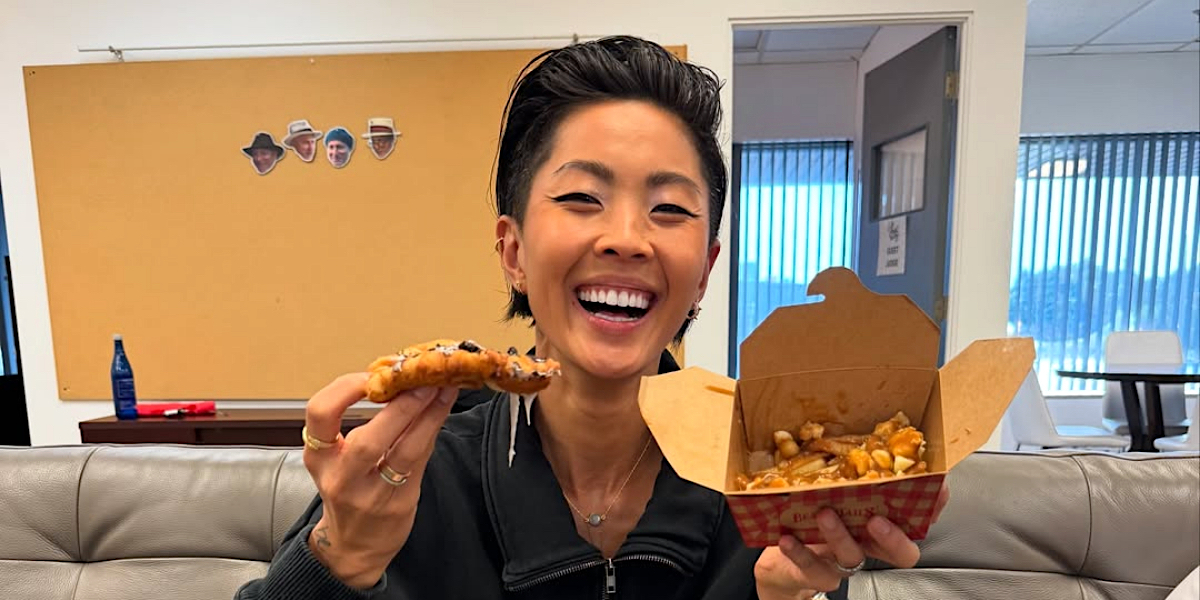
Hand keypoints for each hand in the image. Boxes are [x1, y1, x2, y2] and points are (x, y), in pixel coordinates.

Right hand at [300, 374, 457, 588]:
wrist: (354, 544)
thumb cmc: (349, 490)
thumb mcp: (340, 457)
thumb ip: (362, 420)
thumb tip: (399, 378)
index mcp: (319, 456)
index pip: (320, 413)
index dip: (347, 389)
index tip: (374, 375)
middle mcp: (340, 477)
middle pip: (368, 440)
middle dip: (400, 406)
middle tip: (421, 379)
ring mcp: (371, 495)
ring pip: (403, 451)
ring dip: (428, 415)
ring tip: (443, 388)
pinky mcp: (399, 503)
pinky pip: (420, 461)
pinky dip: (432, 430)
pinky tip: (441, 410)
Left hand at [754, 484, 949, 598]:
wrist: (784, 549)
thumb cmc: (813, 511)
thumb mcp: (832, 484)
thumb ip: (847, 465)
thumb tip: (854, 435)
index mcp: (880, 520)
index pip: (917, 517)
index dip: (933, 506)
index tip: (939, 487)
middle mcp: (868, 543)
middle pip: (902, 553)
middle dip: (895, 538)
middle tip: (877, 520)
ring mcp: (844, 560)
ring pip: (853, 556)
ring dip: (840, 535)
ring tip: (825, 513)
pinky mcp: (817, 572)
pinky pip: (814, 568)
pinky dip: (801, 553)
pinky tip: (788, 538)